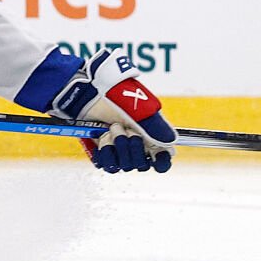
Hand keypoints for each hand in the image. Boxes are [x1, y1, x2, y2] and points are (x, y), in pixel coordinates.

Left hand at [49, 49, 175, 172]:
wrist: (89, 94)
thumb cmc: (117, 97)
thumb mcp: (143, 110)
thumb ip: (158, 130)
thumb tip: (171, 148)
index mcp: (151, 137)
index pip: (162, 161)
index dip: (160, 162)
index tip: (155, 156)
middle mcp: (137, 146)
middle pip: (142, 166)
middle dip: (132, 147)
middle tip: (123, 128)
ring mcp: (120, 151)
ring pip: (124, 166)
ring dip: (117, 147)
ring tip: (110, 129)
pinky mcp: (103, 154)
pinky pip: (107, 165)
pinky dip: (105, 152)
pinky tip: (102, 137)